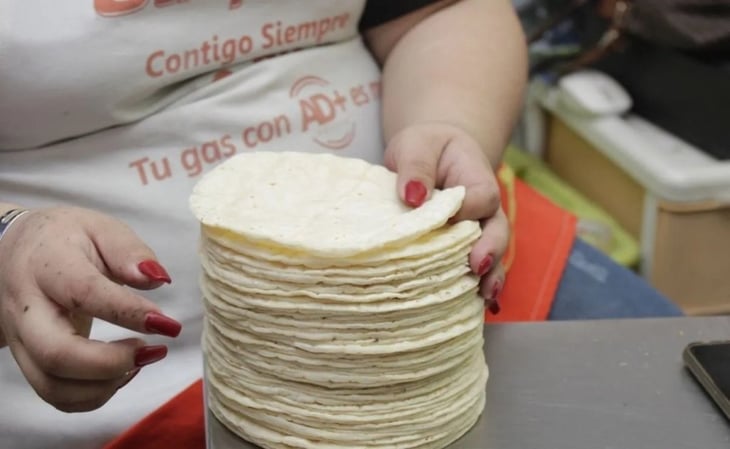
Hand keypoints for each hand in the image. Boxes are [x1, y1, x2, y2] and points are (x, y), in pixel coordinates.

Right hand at [0, 206, 180, 411]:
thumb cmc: (64, 240)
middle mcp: (27, 309)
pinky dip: (93, 395)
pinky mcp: (28, 361)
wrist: (10, 252)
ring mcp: (22, 340)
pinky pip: (55, 395)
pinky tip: (121, 371)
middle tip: (153, 350)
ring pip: (52, 385)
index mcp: (47, 266)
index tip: (166, 323)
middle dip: (111, 363)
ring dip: (105, 385)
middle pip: (56, 354)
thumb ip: (128, 250)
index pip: (84, 293)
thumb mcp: (99, 227)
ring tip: (140, 360)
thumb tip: (158, 278)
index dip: (128, 313)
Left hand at [384, 122, 507, 312]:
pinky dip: (479, 287)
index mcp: (476, 178)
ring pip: (492, 254)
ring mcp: (479, 230)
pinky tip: (478, 308)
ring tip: (484, 297)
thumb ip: (416, 167)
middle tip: (476, 267)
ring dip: (490, 276)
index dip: (466, 211)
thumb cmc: (425, 148)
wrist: (432, 154)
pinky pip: (478, 267)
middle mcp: (485, 209)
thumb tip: (413, 196)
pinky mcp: (467, 246)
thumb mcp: (416, 146)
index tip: (447, 220)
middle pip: (497, 230)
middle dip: (490, 251)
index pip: (480, 197)